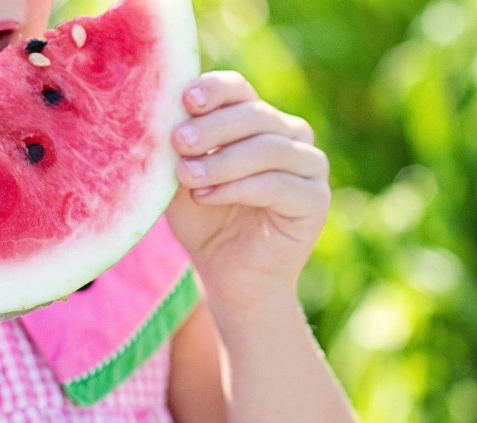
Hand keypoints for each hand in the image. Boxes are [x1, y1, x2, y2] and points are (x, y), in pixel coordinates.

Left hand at [165, 71, 330, 314]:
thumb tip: (160, 112)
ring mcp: (309, 166)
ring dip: (222, 161)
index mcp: (258, 120)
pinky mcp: (316, 199)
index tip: (185, 99)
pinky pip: (279, 184)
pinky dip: (239, 188)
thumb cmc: (204, 222)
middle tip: (178, 141)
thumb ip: (179, 147)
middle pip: (254, 115)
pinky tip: (206, 196)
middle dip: (212, 127)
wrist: (229, 277)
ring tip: (187, 176)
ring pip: (268, 148)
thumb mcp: (182, 179)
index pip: (239, 90)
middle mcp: (290, 135)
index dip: (214, 90)